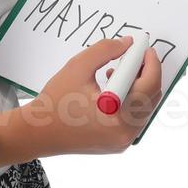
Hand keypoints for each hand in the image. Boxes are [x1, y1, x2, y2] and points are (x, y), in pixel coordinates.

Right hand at [12, 36, 161, 156]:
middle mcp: (125, 132)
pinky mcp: (117, 144)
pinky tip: (113, 88)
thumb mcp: (78, 67)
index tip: (145, 47)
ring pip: (144, 108)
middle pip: (151, 97)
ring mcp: (123, 141)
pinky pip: (135, 119)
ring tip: (118, 70)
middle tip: (135, 55)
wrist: (36, 133)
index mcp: (119, 115)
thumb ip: (105, 50)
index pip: (149, 84)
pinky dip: (131, 101)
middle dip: (146, 72)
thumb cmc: (54, 102)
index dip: (150, 61)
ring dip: (139, 86)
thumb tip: (128, 44)